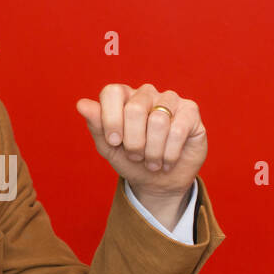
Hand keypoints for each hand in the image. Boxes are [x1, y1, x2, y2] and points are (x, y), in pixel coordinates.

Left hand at [76, 83, 206, 206]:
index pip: (111, 92)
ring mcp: (170, 99)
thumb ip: (97, 125)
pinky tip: (168, 161)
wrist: (158, 182)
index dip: (111, 119)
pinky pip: (178, 129)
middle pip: (135, 108)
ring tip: (152, 162)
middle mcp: (146, 93)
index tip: (114, 142)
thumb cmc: (131, 160)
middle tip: (136, 156)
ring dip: (153, 151)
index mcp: (123, 97)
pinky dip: (170, 153)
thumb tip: (82, 104)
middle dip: (133, 142)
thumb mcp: (109, 148)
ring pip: (158, 121)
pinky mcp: (191, 111)